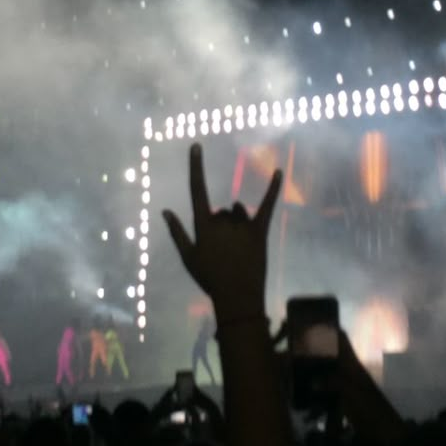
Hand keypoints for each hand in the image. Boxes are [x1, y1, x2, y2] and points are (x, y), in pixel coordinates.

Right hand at [163, 143, 281, 318]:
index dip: (196, 167)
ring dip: (237, 223)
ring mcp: (243, 225)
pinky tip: (280, 171)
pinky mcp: (260, 231)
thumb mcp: (188, 258)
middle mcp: (223, 220)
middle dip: (222, 225)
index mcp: (203, 225)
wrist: (237, 299)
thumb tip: (165, 211)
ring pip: (239, 212)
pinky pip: (267, 205)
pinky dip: (273, 187)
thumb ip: (177, 232)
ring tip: (238, 248)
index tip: (196, 146)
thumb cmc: (210, 279)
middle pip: (222, 211)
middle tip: (224, 251)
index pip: (197, 190)